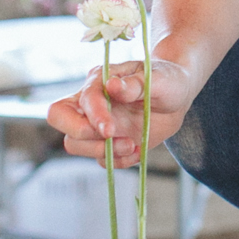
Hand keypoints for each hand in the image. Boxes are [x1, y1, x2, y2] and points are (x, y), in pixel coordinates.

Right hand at [47, 55, 196, 166]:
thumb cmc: (167, 80)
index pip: (79, 100)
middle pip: (59, 120)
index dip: (92, 117)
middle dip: (82, 136)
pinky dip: (119, 160)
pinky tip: (138, 148)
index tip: (110, 130)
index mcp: (98, 81)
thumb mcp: (158, 78)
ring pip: (75, 144)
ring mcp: (97, 125)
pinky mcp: (108, 143)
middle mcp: (91, 103)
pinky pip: (101, 160)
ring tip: (132, 144)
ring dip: (102, 151)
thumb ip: (135, 84)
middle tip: (113, 137)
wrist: (178, 96)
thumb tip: (111, 85)